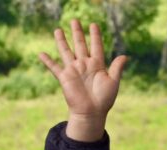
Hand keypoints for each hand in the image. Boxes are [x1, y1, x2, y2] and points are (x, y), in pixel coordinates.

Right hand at [38, 20, 126, 141]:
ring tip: (58, 29)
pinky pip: (54, 67)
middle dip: (77, 32)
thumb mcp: (113, 82)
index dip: (95, 36)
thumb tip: (125, 56)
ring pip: (66, 51)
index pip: (96, 46)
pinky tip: (41, 54)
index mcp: (97, 65)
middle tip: (75, 20)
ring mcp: (74, 70)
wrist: (91, 113)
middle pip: (80, 45)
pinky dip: (48, 61)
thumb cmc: (104, 99)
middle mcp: (85, 65)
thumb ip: (117, 68)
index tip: (94, 24)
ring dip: (62, 41)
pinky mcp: (65, 78)